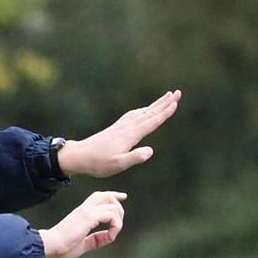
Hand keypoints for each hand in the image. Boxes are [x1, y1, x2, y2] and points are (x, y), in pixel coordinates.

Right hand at [40, 191, 125, 257]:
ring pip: (112, 206)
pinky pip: (110, 216)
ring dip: (118, 221)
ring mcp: (86, 212)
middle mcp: (84, 209)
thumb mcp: (83, 244)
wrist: (50, 245)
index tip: (123, 196)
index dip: (113, 195)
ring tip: (112, 234)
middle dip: (119, 207)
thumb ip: (95, 240)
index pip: (99, 196)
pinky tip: (110, 236)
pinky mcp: (88, 217)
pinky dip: (115, 226)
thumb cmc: (62, 247)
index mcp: (81, 213)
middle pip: (107, 196)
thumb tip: (107, 237)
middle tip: (119, 223)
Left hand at [58, 90, 181, 177]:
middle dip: (164, 103)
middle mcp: (127, 127)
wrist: (79, 156)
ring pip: (142, 112)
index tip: (176, 102)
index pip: (152, 121)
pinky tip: (144, 110)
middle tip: (178, 93)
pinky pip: (134, 115)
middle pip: (150, 113)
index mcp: (130, 135)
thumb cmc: (98, 163)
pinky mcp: (117, 128)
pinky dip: (143, 110)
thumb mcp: (118, 164)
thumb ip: (135, 158)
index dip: (165, 112)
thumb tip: (150, 150)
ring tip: (166, 98)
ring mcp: (121, 126)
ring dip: (155, 105)